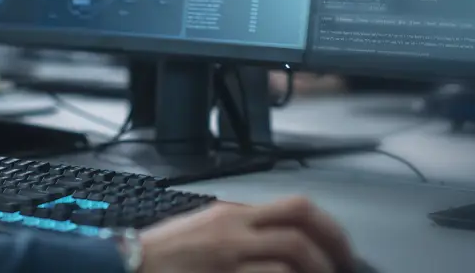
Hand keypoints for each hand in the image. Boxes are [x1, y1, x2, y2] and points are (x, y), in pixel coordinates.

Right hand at [138, 197, 352, 272]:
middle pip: (300, 225)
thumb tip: (284, 238)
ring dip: (317, 271)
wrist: (129, 266)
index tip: (341, 248)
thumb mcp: (206, 228)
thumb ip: (242, 228)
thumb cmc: (165, 254)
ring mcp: (229, 257)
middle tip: (345, 266)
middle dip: (333, 246)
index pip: (295, 207)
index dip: (329, 227)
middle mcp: (233, 230)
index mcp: (233, 214)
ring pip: (291, 255)